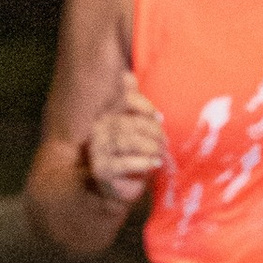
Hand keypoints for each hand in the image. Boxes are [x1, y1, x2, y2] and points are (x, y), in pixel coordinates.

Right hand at [82, 81, 167, 206]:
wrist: (121, 187)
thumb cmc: (133, 154)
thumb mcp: (137, 128)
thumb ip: (136, 104)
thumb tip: (127, 75)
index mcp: (108, 114)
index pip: (125, 99)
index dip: (144, 106)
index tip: (160, 117)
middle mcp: (99, 129)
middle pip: (128, 121)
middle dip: (152, 131)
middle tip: (165, 141)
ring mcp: (98, 149)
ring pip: (126, 140)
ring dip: (149, 146)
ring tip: (161, 152)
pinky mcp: (102, 169)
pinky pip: (124, 162)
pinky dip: (143, 162)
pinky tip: (155, 163)